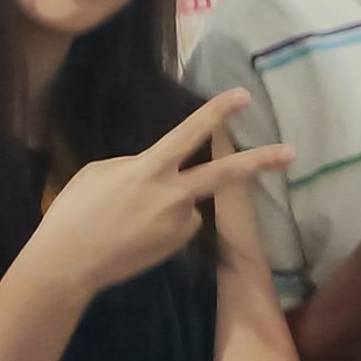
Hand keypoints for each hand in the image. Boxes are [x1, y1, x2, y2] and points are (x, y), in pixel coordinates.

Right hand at [37, 91, 294, 294]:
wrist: (69, 264)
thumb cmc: (75, 212)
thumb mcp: (100, 172)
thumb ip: (135, 165)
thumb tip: (155, 170)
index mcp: (149, 169)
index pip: (190, 133)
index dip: (217, 112)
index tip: (242, 96)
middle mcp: (172, 195)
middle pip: (225, 174)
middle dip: (260, 162)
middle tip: (291, 153)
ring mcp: (178, 224)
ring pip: (190, 202)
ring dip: (172, 202)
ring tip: (129, 218)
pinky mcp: (176, 246)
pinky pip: (179, 224)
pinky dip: (165, 223)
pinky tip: (137, 234)